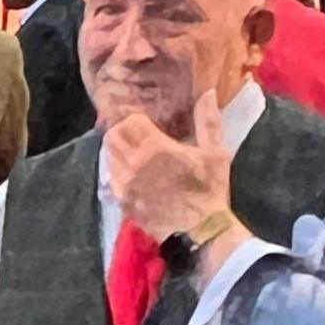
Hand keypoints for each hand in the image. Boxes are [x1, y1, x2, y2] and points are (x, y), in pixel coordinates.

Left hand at [103, 92, 235, 239]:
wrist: (201, 232)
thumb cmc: (210, 190)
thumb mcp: (216, 153)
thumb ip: (209, 121)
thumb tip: (207, 92)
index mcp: (155, 148)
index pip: (129, 122)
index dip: (136, 119)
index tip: (146, 121)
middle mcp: (133, 165)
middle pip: (112, 138)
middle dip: (121, 131)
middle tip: (134, 134)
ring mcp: (125, 186)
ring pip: (108, 158)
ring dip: (117, 151)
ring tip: (132, 152)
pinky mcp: (123, 203)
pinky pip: (111, 181)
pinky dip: (117, 172)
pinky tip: (130, 173)